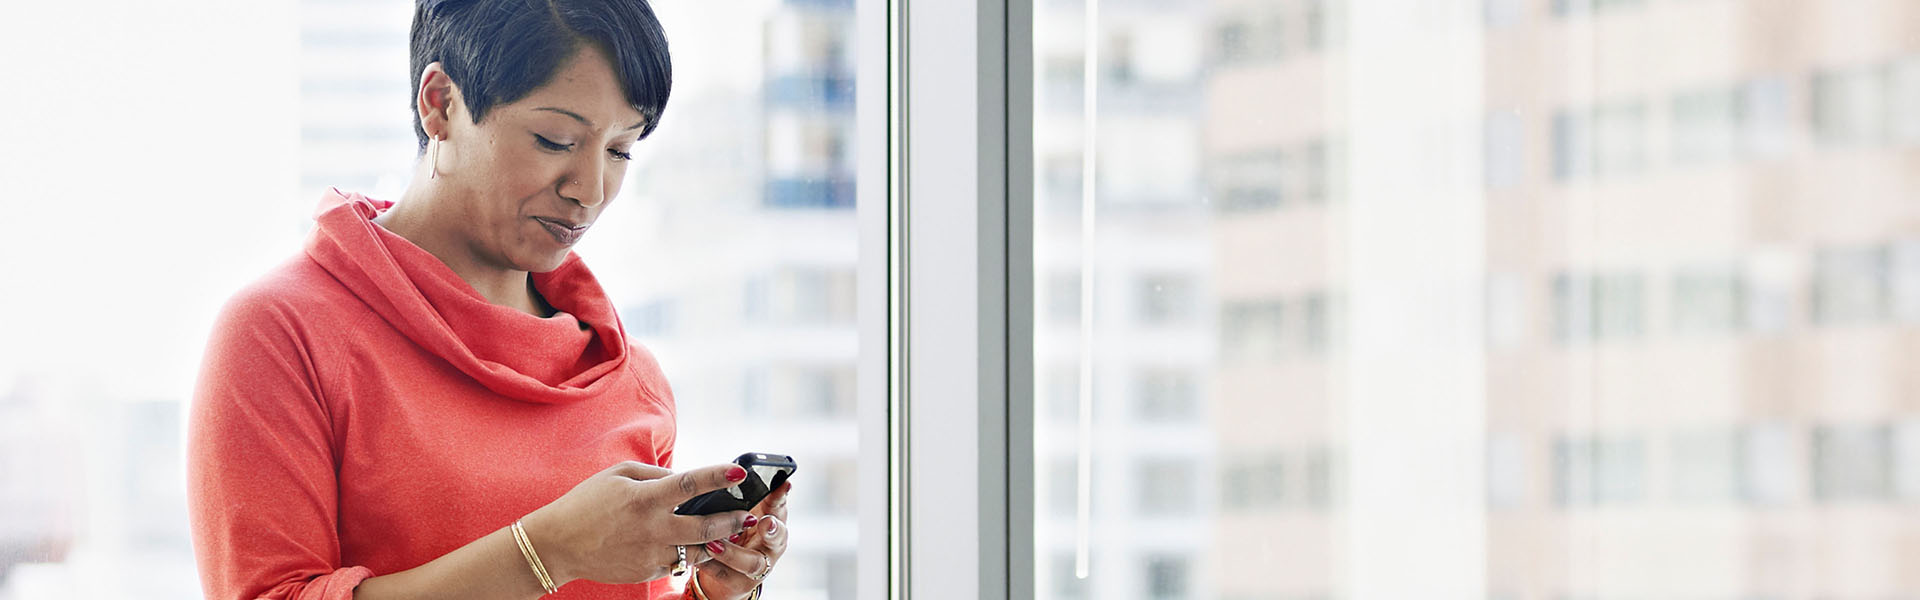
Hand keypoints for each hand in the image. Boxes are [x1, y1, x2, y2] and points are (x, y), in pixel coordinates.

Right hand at [520, 461, 753, 585]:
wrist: (558, 544)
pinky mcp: (647, 571)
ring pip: (697, 550)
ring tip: (730, 532)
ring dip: (717, 542)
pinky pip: (677, 562)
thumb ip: (655, 474)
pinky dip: (689, 553)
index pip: (690, 484)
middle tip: (748, 515)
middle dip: (733, 521)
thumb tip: (684, 479)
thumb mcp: (618, 474)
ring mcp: (651, 553)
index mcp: (644, 498)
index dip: (717, 476)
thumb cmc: (587, 502)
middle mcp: (652, 528)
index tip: (739, 472)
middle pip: (706, 527)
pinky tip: (694, 545)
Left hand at [690, 480, 792, 599]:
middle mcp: (770, 544)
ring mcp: (758, 566)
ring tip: (714, 543)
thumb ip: (740, 496)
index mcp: (771, 519)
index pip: (780, 505)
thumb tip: (730, 472)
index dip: (781, 496)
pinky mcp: (741, 583)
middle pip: (778, 537)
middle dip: (773, 530)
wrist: (724, 572)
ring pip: (753, 562)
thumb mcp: (738, 510)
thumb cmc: (731, 531)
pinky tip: (698, 557)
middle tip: (765, 522)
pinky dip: (711, 565)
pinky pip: (726, 575)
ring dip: (733, 552)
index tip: (783, 485)